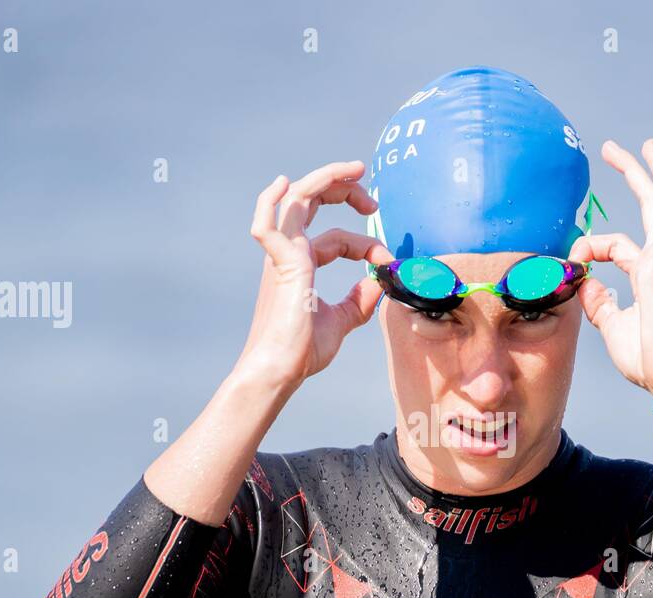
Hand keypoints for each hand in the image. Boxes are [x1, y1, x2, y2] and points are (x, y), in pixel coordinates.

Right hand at [236, 160, 394, 388]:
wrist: (281, 371)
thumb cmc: (302, 351)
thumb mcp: (342, 321)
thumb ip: (359, 301)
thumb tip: (378, 283)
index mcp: (300, 263)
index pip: (337, 238)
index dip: (365, 244)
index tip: (386, 260)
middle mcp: (288, 253)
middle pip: (312, 202)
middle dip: (344, 190)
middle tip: (373, 199)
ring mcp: (281, 256)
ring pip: (298, 200)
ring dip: (327, 180)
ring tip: (357, 170)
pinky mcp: (279, 266)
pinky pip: (266, 226)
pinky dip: (269, 203)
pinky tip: (282, 184)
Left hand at [568, 139, 652, 397]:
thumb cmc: (647, 358)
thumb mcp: (611, 325)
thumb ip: (599, 302)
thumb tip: (585, 281)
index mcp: (647, 274)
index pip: (616, 244)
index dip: (590, 248)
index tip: (573, 262)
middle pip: (650, 208)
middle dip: (635, 175)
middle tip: (617, 148)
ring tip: (650, 148)